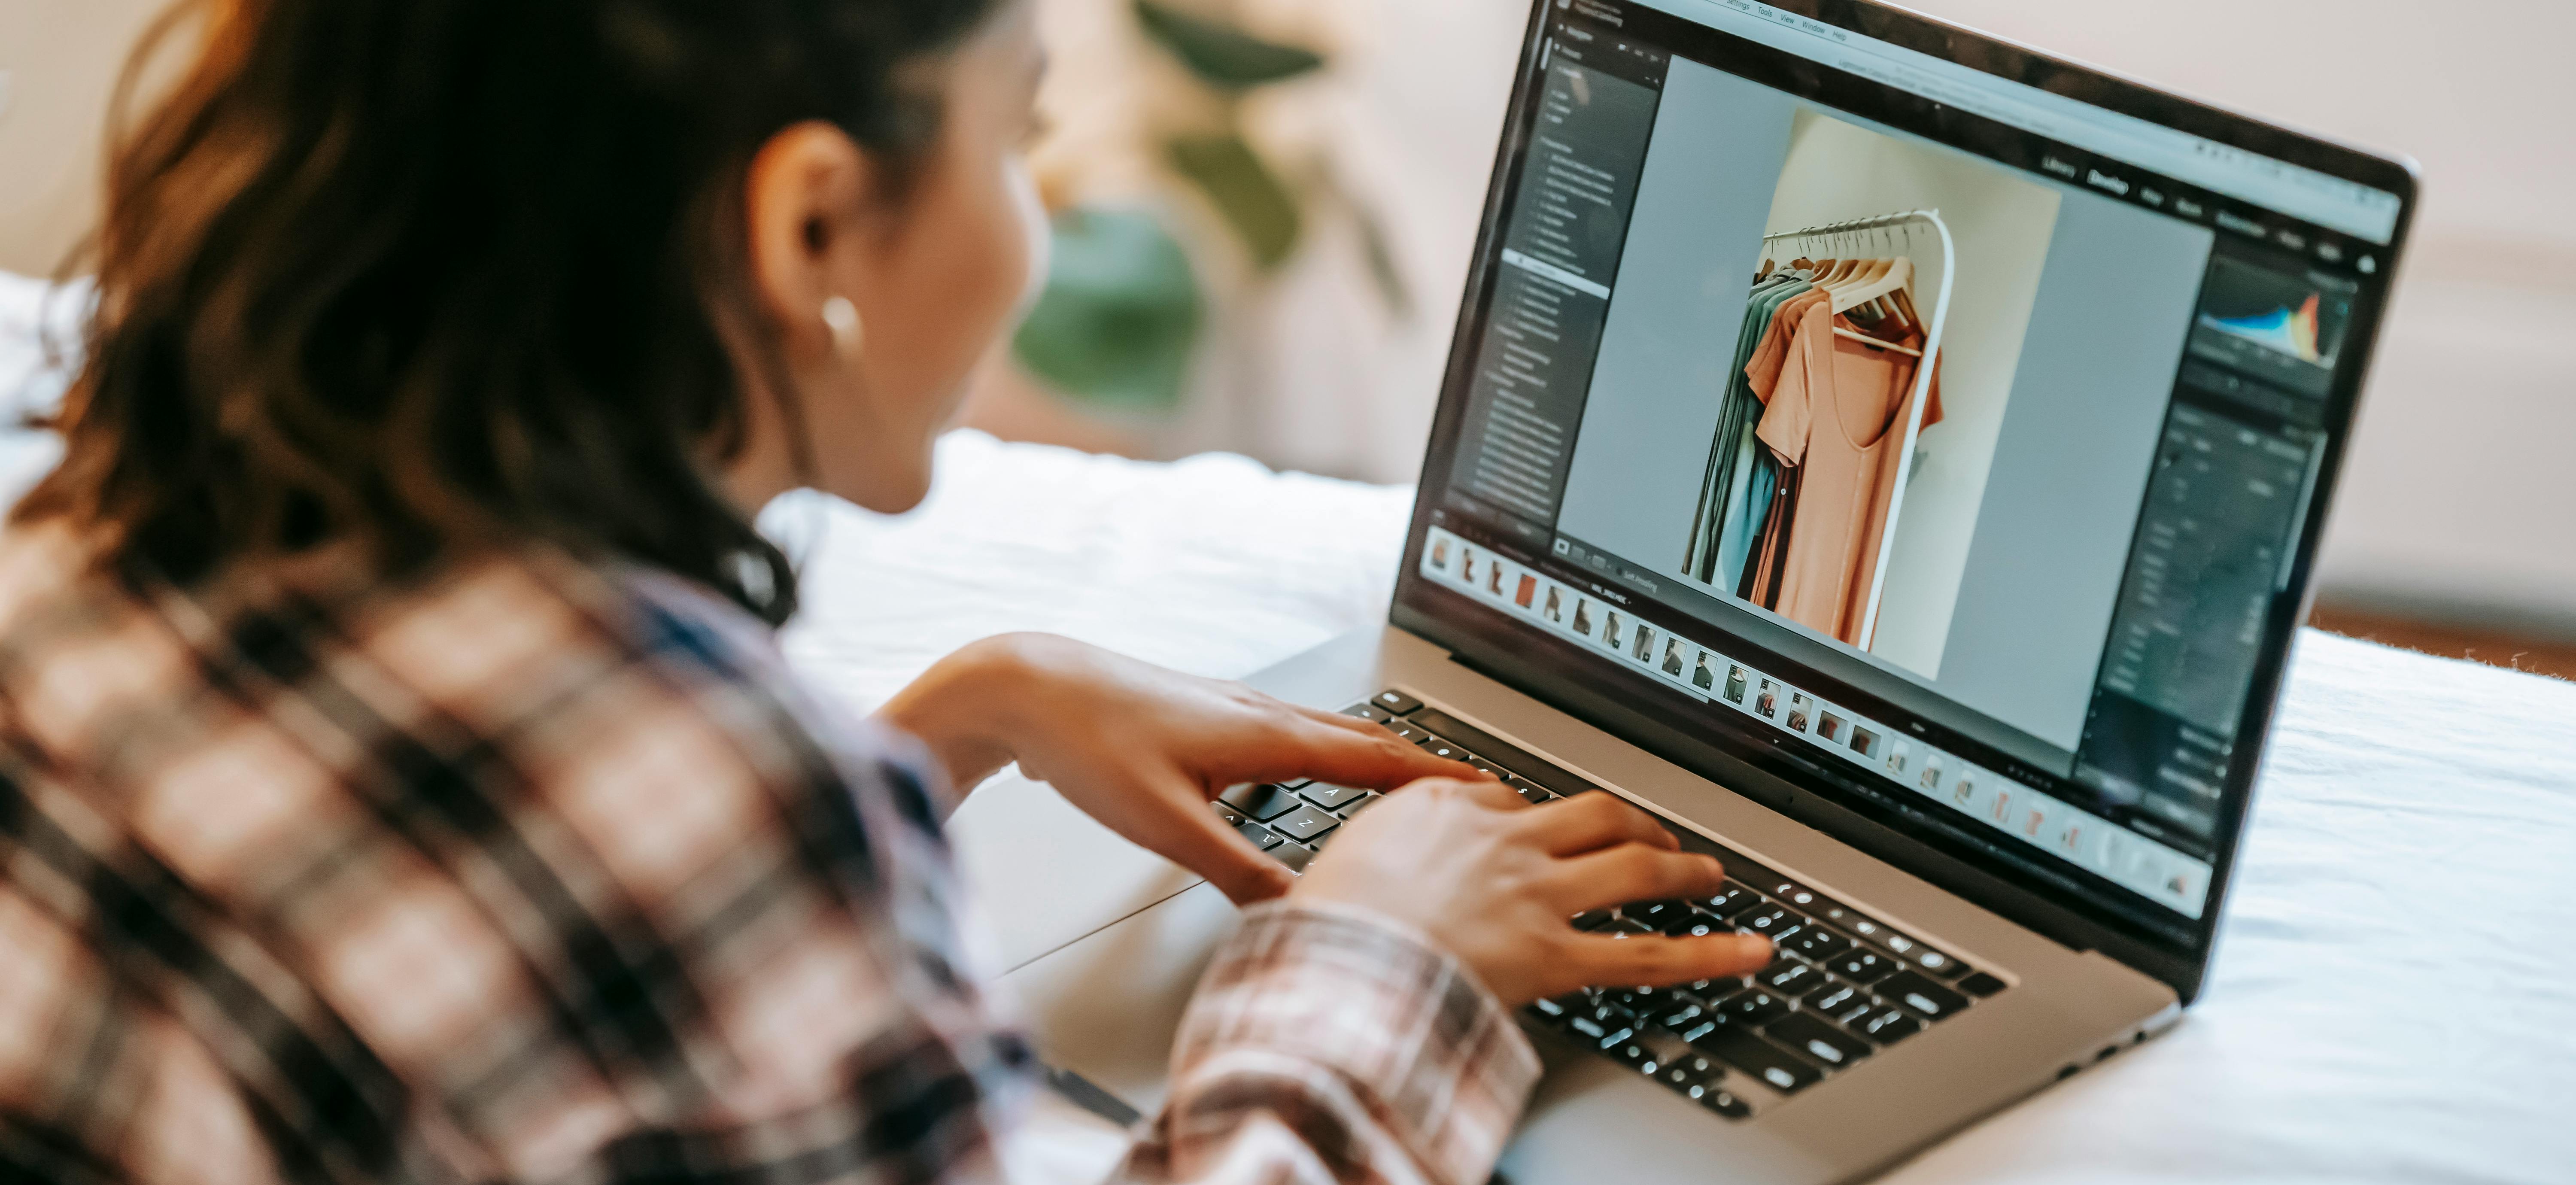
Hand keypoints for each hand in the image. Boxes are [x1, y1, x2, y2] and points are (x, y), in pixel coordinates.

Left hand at [878, 633, 1481, 902]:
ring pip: (1329, 733)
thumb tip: (1297, 913)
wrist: (1027, 687)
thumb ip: (1236, 872)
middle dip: (1422, 768)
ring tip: (1413, 786)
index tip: (1486, 794)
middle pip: (1365, 741)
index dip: (1434, 781)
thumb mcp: (1165, 825)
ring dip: (1379, 758)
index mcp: (1267, 735)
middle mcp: (1262, 714)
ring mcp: (1236, 709)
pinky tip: (1315, 772)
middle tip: (1472, 793)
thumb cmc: (1088, 742)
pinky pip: (1295, 734)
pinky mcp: (1209, 715)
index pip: (1375, 761)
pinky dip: (1331, 753)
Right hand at [1291, 778, 1773, 1005]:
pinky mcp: (1556, 955)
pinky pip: (1648, 955)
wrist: (1330, 960)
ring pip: (1633, 867)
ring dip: (1681, 868)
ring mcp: (1536, 895)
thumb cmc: (1323, 921)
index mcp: (1446, 809)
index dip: (1536, 822)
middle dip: (1633, 822)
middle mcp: (1504, 841)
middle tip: (1655, 833)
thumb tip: (1396, 852)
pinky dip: (1710, 955)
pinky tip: (1752, 952)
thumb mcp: (1342, 855)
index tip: (1544, 834)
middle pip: (1592, 815)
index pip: (1511, 802)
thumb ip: (1385, 844)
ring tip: (1711, 875)